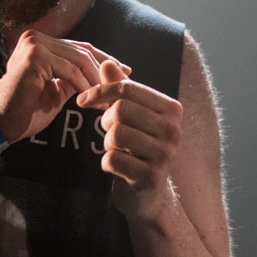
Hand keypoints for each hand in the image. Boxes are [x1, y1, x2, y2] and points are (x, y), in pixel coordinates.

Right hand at [0, 31, 128, 142]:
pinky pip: (70, 71)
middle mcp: (35, 39)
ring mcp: (34, 45)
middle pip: (82, 51)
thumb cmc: (24, 110)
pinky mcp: (35, 57)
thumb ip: (73, 78)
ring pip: (78, 60)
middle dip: (103, 71)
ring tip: (106, 98)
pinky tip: (91, 100)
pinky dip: (84, 86)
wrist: (1, 124)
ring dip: (95, 82)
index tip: (122, 71)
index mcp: (39, 43)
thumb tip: (100, 74)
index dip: (102, 59)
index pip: (79, 47)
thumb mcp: (56, 90)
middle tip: (119, 87)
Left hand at [78, 60, 183, 221]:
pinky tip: (117, 166)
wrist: (148, 194)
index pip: (128, 88)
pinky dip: (107, 162)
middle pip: (121, 110)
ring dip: (107, 142)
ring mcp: (164, 155)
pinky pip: (113, 159)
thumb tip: (107, 63)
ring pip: (116, 134)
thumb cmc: (138, 147)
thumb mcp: (131, 115)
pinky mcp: (150, 177)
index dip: (100, 91)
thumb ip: (120, 89)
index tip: (83, 100)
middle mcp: (173, 130)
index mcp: (171, 109)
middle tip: (108, 130)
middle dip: (106, 120)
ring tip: (116, 148)